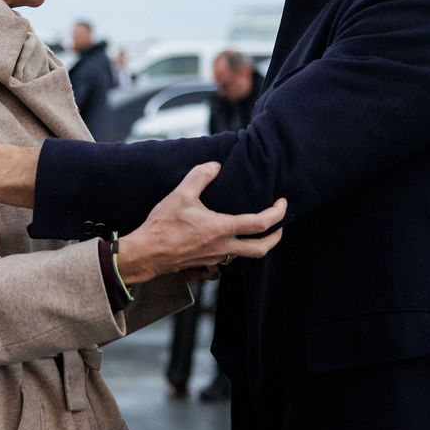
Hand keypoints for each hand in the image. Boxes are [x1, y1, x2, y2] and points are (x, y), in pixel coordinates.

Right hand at [118, 162, 285, 284]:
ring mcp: (215, 258)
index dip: (277, 212)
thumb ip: (200, 176)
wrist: (146, 253)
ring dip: (256, 243)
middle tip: (280, 225)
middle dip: (276, 237)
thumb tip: (215, 165)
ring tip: (256, 229)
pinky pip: (229, 260)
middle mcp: (223, 247)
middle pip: (261, 249)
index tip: (282, 202)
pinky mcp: (206, 263)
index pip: (261, 223)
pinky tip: (231, 239)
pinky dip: (237, 249)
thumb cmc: (163, 225)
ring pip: (246, 255)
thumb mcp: (180, 194)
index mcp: (221, 229)